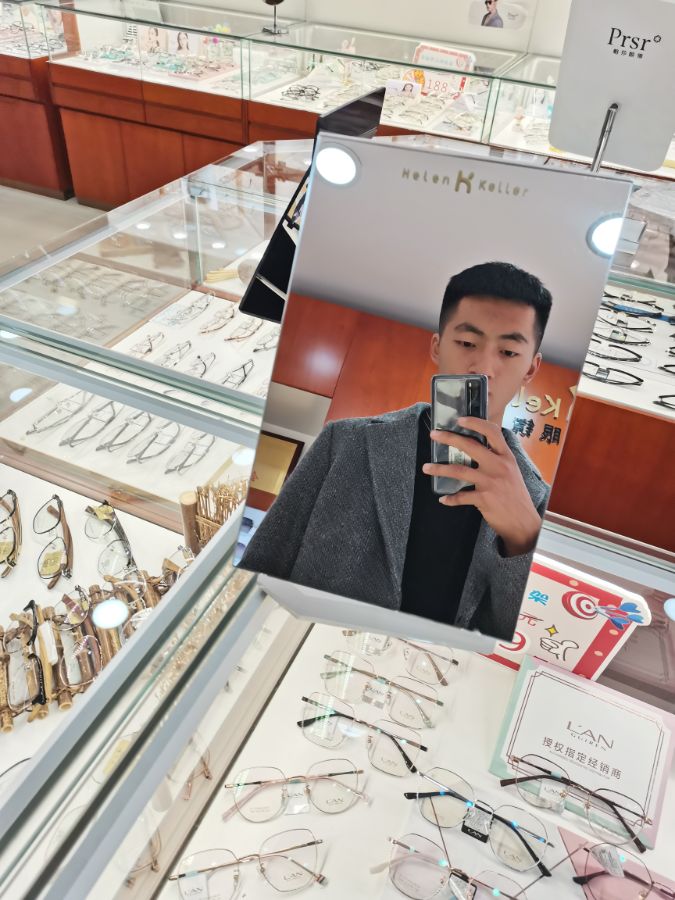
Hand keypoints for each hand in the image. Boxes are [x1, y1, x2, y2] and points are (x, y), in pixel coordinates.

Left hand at [422, 417, 541, 556]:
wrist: (523, 522)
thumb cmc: (516, 495)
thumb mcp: (512, 471)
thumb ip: (498, 459)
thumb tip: (478, 448)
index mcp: (506, 457)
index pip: (492, 432)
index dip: (475, 423)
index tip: (460, 420)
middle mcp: (499, 466)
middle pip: (470, 446)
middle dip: (449, 438)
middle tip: (434, 435)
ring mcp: (490, 482)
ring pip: (459, 471)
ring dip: (439, 469)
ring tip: (426, 468)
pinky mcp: (484, 499)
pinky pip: (461, 497)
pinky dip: (450, 498)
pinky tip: (443, 499)